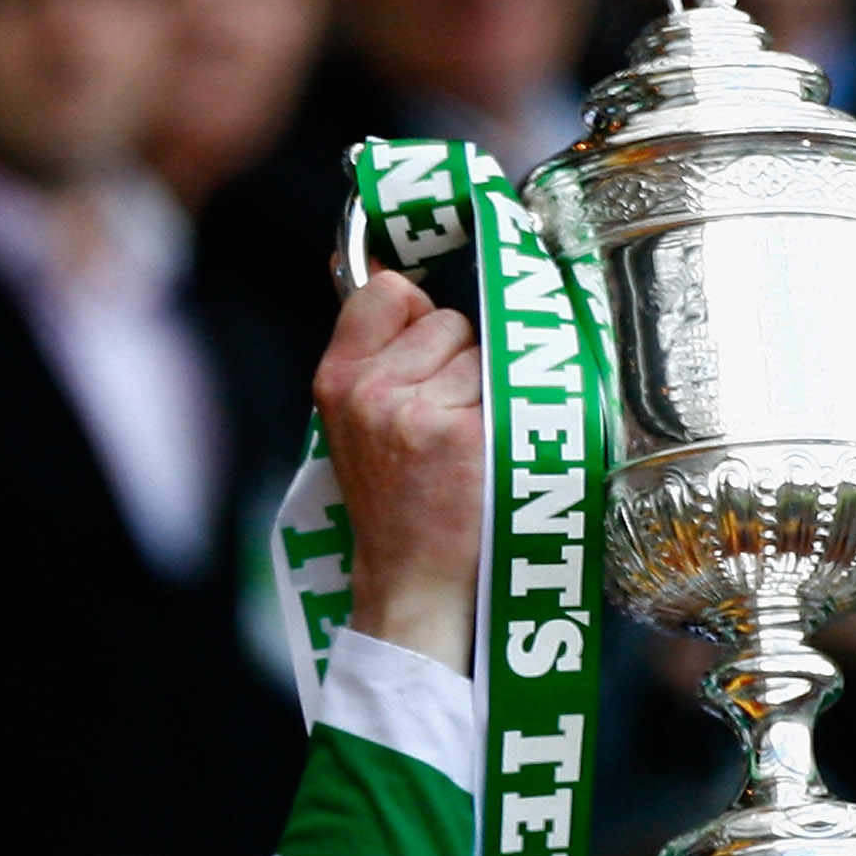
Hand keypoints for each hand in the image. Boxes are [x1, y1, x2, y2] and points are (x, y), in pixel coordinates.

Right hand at [311, 272, 484, 672]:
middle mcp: (374, 394)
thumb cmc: (396, 503)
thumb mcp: (356, 423)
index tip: (426, 343)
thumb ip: (375, 354)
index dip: (415, 312)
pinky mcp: (473, 437)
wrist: (413, 583)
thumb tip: (398, 273)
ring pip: (485, 351)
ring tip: (470, 441)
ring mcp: (423, 415)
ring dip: (490, 387)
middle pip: (447, 320)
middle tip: (446, 422)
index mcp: (338, 382)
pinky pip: (515, 385)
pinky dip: (517, 411)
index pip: (384, 292)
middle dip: (458, 359)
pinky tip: (494, 451)